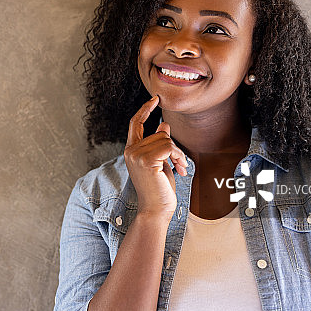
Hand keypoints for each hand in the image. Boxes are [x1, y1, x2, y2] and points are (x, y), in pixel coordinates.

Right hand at [124, 95, 187, 218]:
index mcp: (131, 151)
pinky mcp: (146, 160)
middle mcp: (130, 151)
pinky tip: (179, 170)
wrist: (156, 211)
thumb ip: (159, 144)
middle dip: (174, 148)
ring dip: (178, 154)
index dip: (145, 110)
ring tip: (179, 168)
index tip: (155, 99)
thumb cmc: (159, 190)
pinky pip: (169, 147)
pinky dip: (178, 157)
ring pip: (166, 140)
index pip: (135, 123)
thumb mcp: (161, 163)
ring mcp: (136, 155)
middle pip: (159, 134)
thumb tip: (164, 125)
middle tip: (180, 164)